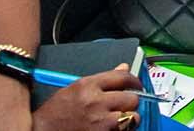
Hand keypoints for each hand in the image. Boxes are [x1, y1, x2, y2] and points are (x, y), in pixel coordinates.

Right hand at [31, 66, 145, 130]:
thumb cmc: (56, 111)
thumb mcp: (76, 88)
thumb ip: (101, 79)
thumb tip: (124, 68)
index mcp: (88, 85)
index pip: (123, 77)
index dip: (134, 80)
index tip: (137, 84)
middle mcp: (96, 102)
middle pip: (132, 98)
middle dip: (131, 102)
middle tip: (125, 105)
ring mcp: (100, 121)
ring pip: (132, 117)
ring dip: (130, 118)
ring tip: (121, 119)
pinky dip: (123, 130)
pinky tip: (113, 128)